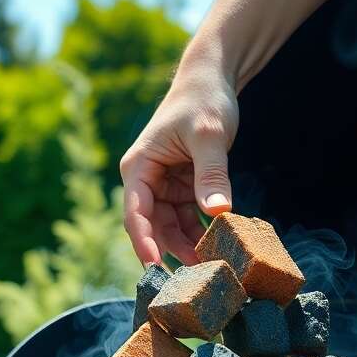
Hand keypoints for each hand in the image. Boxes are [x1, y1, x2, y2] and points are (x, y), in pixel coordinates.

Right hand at [119, 55, 238, 265]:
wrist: (212, 81)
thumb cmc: (204, 101)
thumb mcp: (209, 136)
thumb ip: (212, 174)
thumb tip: (218, 212)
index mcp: (139, 167)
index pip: (136, 212)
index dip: (143, 242)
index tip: (154, 267)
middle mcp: (145, 181)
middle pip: (153, 226)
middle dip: (172, 250)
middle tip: (197, 275)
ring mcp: (164, 187)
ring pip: (171, 228)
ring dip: (190, 245)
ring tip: (213, 263)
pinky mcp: (182, 189)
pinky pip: (188, 219)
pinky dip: (202, 231)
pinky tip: (220, 244)